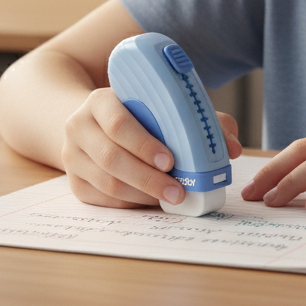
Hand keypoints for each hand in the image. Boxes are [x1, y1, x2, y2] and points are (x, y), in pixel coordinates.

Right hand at [62, 87, 241, 207]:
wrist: (90, 122)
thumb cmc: (135, 113)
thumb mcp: (160, 105)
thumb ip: (199, 119)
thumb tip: (232, 147)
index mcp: (99, 101)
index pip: (118, 123)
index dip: (144, 144)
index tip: (171, 160)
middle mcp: (79, 127)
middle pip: (112, 158)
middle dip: (148, 178)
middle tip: (179, 190)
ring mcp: (72, 157)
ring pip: (107, 183)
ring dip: (142, 194)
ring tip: (172, 199)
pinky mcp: (75, 183)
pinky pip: (104, 200)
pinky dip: (131, 203)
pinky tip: (152, 202)